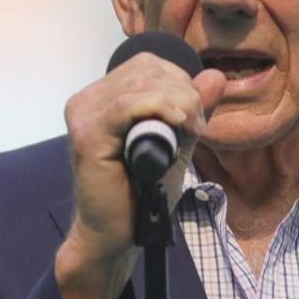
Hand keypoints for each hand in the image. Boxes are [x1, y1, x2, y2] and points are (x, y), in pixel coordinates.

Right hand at [55, 51, 225, 298]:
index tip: (196, 117)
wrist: (116, 234)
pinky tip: (178, 125)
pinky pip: (128, 105)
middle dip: (184, 93)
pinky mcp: (87, 135)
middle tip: (196, 128)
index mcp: (102, 98)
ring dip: (178, 103)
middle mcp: (87, 101)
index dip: (180, 82)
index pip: (147, 65)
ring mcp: (83, 115)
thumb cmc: (141, 193)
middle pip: (147, 70)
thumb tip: (215, 76)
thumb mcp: (176, 144)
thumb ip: (192, 109)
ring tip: (190, 131)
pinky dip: (159, 109)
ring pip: (142, 84)